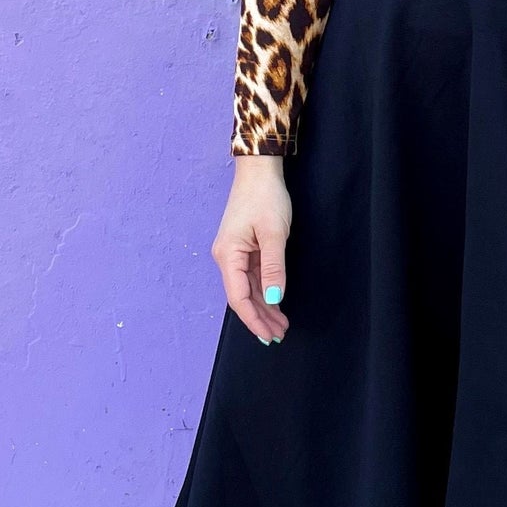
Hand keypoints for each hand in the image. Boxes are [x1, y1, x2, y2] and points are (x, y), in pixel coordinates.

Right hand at [212, 157, 291, 342]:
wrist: (259, 171)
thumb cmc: (266, 197)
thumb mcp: (274, 233)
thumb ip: (274, 268)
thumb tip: (274, 299)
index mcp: (228, 255)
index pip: (238, 297)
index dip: (254, 319)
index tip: (269, 335)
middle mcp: (226, 258)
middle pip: (242, 297)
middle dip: (260, 318)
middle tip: (279, 335)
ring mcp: (234, 254)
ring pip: (248, 289)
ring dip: (263, 308)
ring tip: (280, 326)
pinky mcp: (243, 249)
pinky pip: (252, 278)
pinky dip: (264, 292)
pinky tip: (275, 304)